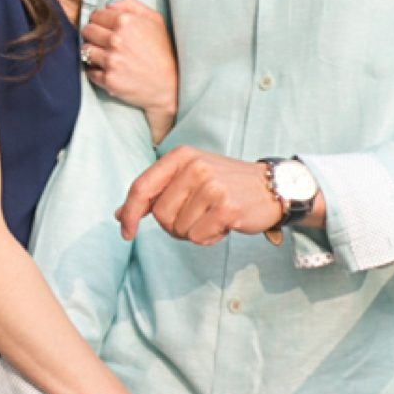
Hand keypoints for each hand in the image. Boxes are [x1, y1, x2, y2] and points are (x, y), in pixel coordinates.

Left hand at [80, 0, 177, 139]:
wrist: (171, 84)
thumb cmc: (164, 50)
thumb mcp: (155, 20)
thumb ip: (131, 5)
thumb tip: (108, 5)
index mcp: (125, 21)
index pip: (96, 15)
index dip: (100, 21)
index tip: (105, 28)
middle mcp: (116, 40)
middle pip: (87, 31)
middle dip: (93, 35)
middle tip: (103, 42)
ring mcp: (111, 61)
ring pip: (85, 50)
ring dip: (92, 53)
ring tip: (105, 56)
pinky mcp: (108, 79)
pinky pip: (89, 71)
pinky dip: (96, 70)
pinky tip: (108, 70)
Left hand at [117, 147, 282, 247]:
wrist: (273, 187)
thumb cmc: (226, 184)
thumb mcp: (189, 176)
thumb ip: (156, 192)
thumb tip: (120, 215)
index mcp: (181, 156)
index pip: (142, 187)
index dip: (130, 213)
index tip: (126, 232)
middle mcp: (195, 167)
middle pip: (160, 215)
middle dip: (173, 226)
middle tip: (196, 217)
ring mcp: (212, 186)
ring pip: (179, 229)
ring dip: (194, 232)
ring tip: (213, 217)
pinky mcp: (226, 208)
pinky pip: (198, 237)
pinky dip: (209, 238)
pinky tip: (224, 224)